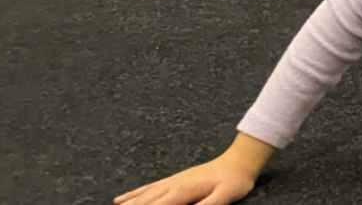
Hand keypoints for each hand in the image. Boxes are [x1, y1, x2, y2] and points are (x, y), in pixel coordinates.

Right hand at [117, 139, 270, 204]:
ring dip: (126, 204)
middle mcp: (171, 185)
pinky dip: (133, 195)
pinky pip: (148, 188)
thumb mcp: (225, 196)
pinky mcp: (173, 180)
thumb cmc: (234, 181)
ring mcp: (171, 181)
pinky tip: (122, 199)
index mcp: (182, 192)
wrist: (239, 161)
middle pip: (143, 202)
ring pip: (142, 195)